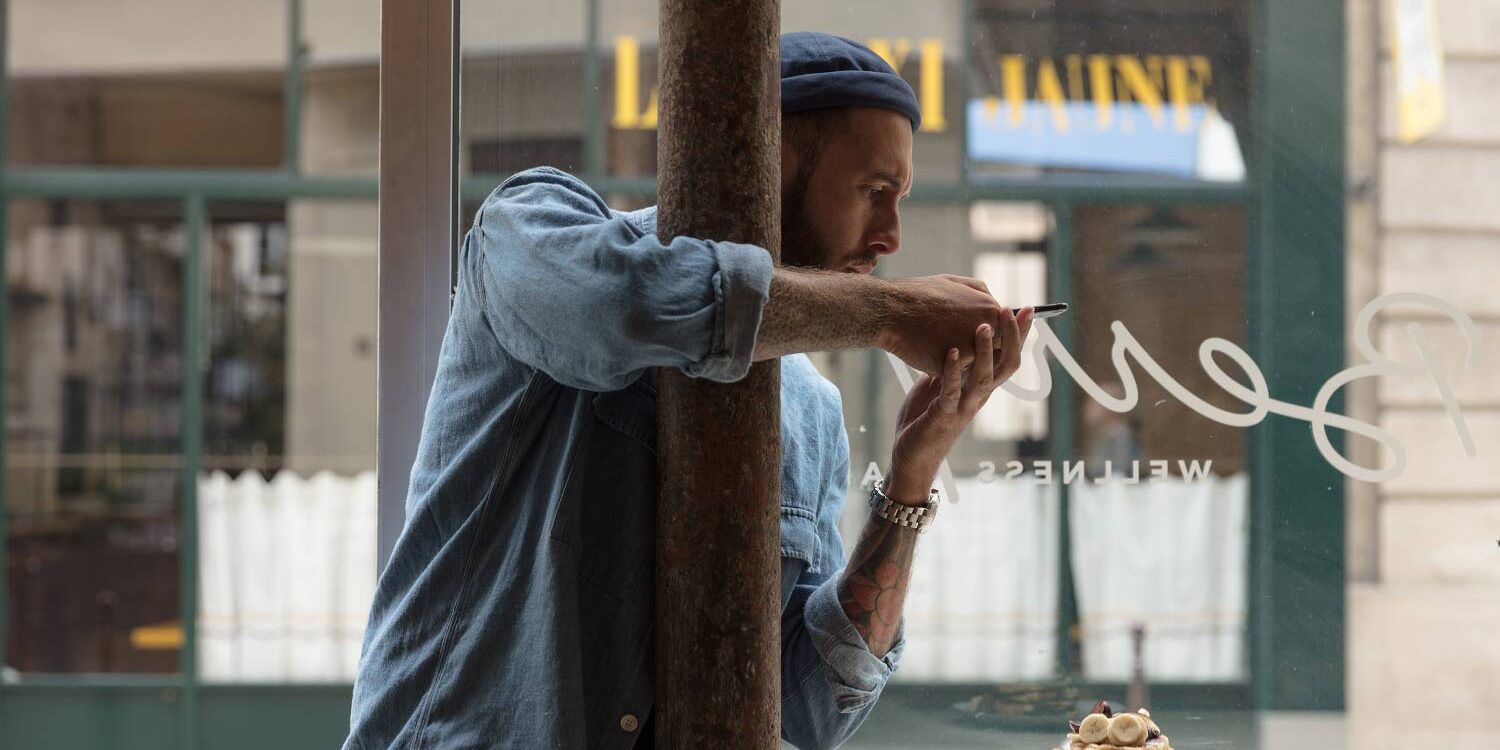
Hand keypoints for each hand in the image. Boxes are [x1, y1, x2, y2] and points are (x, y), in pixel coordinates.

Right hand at [876, 275, 1010, 375]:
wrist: (890, 310)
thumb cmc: (919, 294)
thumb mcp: (955, 282)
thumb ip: (981, 292)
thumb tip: (993, 304)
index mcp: (990, 310)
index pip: (1001, 330)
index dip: (983, 335)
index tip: (964, 331)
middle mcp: (986, 331)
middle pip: (989, 349)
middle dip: (973, 347)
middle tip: (949, 338)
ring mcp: (970, 351)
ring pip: (970, 363)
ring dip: (958, 357)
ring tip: (936, 340)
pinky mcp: (952, 367)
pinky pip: (951, 372)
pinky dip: (940, 364)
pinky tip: (926, 349)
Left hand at [884, 308, 1033, 502]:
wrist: (912, 457)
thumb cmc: (925, 419)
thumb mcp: (940, 385)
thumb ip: (953, 366)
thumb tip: (955, 337)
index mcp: (980, 388)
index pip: (1007, 358)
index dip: (1019, 335)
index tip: (1026, 309)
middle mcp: (979, 397)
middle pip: (1006, 365)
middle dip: (1011, 338)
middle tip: (1010, 310)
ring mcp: (963, 407)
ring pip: (984, 377)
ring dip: (984, 351)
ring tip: (983, 326)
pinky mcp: (944, 415)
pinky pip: (952, 391)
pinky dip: (952, 370)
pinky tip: (951, 351)